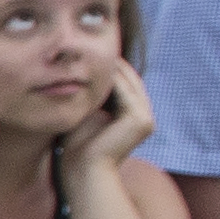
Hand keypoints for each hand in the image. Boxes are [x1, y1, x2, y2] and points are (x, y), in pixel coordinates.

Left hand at [60, 53, 158, 171]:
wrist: (83, 173)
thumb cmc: (76, 150)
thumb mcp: (83, 116)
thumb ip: (87, 97)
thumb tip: (73, 75)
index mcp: (133, 117)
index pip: (122, 84)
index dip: (105, 68)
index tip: (86, 53)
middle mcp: (144, 117)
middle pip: (128, 80)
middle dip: (110, 63)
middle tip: (91, 45)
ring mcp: (146, 118)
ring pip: (127, 82)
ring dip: (110, 66)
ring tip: (91, 51)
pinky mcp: (141, 120)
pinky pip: (125, 91)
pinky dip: (111, 78)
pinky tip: (93, 66)